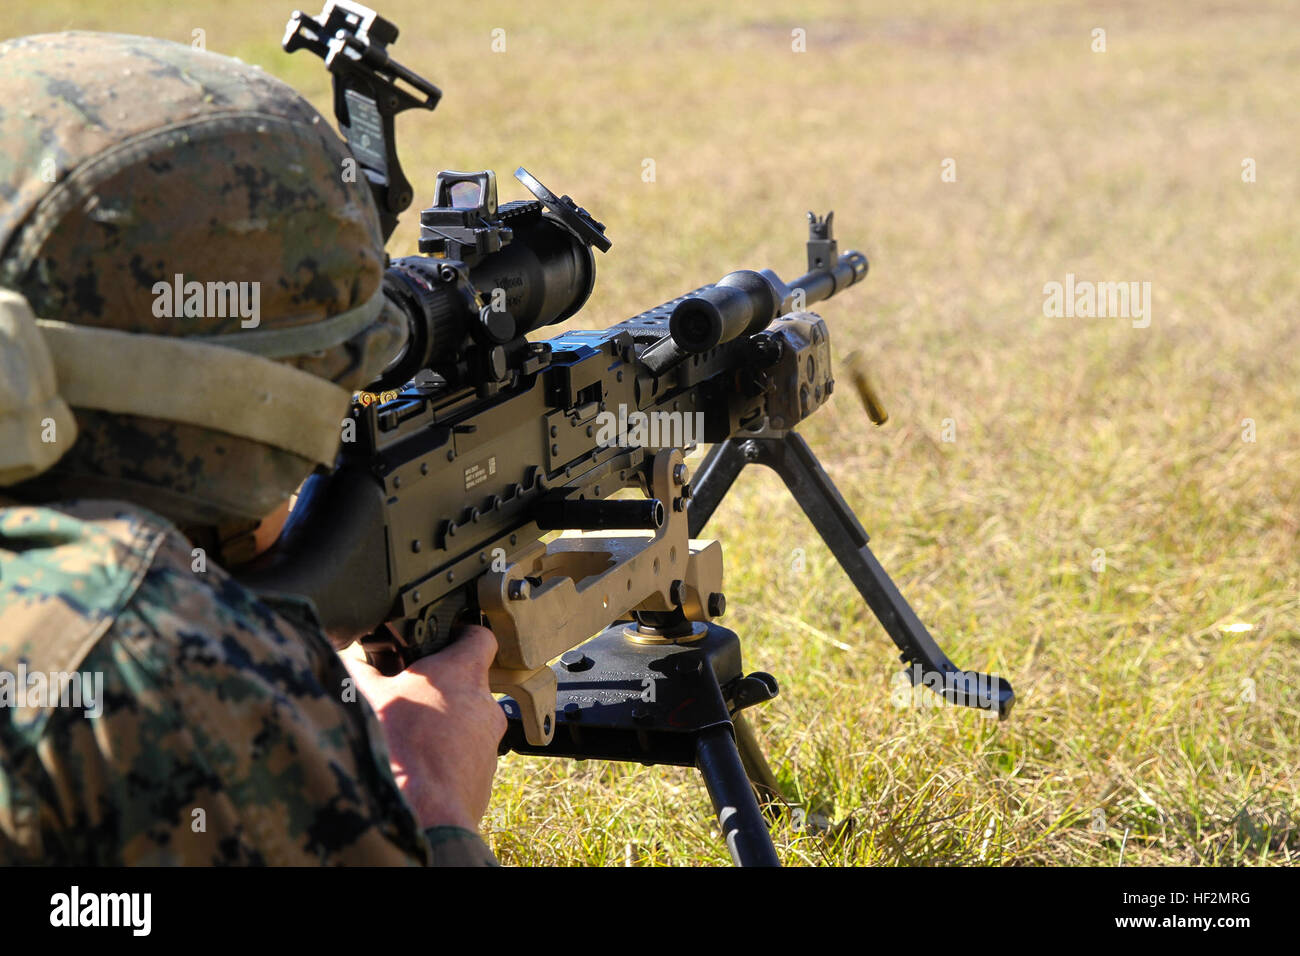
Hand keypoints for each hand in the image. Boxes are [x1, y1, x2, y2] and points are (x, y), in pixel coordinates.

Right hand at [342, 626, 506, 830]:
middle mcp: (484, 703)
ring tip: (408, 737)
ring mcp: (489, 741)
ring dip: (442, 725)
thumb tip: (348, 659)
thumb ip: (360, 671)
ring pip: (466, 722)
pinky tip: (417, 766)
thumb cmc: (398, 749)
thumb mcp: (367, 698)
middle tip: (408, 697)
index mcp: (461, 672)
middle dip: (439, 688)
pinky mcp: (485, 774)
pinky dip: (446, 757)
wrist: (421, 814)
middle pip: (467, 683)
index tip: (445, 639)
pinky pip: (466, 756)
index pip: (480, 636)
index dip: (462, 635)